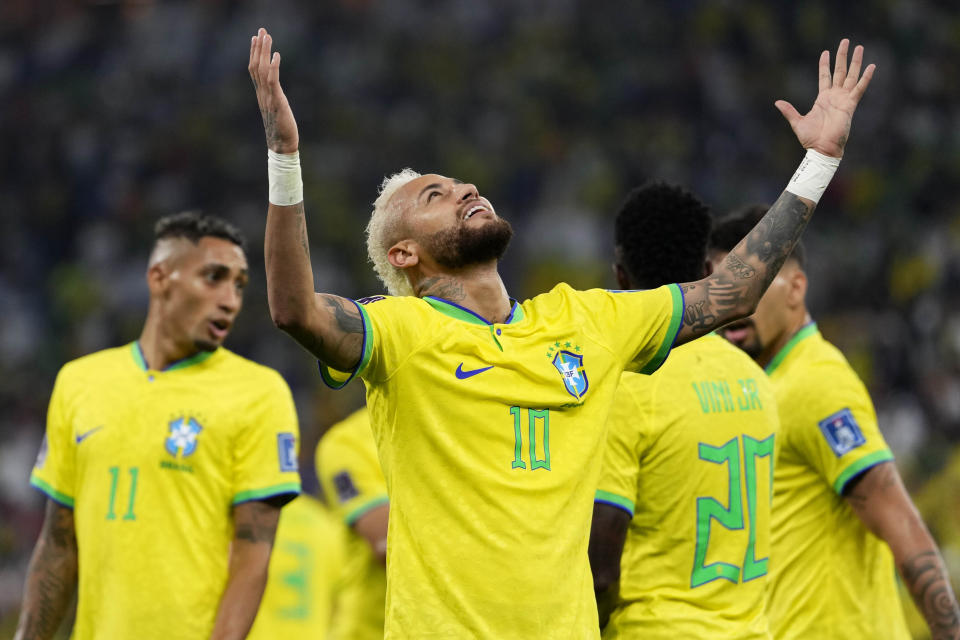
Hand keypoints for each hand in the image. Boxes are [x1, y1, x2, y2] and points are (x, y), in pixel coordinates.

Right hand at [249, 28, 298, 153]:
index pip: (254, 69)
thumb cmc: (281, 129)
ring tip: (267, 36)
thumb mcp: (277, 109)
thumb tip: (276, 93)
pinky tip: (277, 55)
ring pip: (262, 70)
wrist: (281, 145)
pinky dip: (274, 67)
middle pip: (256, 66)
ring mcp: (268, 97)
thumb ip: (274, 98)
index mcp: (261, 94)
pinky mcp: (277, 102)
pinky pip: (273, 81)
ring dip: (264, 52)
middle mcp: (262, 93)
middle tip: (261, 30)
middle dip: (258, 47)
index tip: (256, 38)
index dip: (254, 53)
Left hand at [775, 38, 875, 157]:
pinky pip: (860, 88)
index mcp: (822, 98)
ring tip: (860, 47)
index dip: (825, 64)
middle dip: (842, 56)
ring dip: (855, 62)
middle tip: (846, 41)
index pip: (824, 76)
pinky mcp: (850, 105)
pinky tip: (871, 66)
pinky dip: (865, 78)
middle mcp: (835, 96)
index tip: (825, 52)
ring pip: (851, 76)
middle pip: (840, 71)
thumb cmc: (811, 139)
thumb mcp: (797, 122)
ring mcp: (843, 99)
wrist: (822, 149)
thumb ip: (789, 111)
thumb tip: (777, 102)